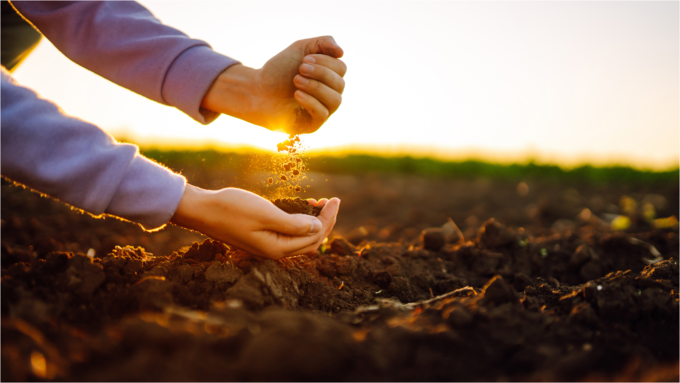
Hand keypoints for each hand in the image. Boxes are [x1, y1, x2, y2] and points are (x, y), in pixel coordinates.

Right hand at [170, 184, 339, 259]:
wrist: (202, 210)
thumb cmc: (232, 209)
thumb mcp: (266, 214)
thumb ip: (294, 224)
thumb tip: (318, 228)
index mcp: (277, 249)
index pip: (314, 238)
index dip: (328, 219)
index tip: (335, 199)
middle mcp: (274, 252)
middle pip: (310, 242)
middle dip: (325, 222)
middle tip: (331, 201)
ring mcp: (266, 246)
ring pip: (300, 239)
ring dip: (313, 223)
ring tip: (319, 203)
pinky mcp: (260, 238)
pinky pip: (288, 235)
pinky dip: (299, 223)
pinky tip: (301, 209)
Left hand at [201, 36, 346, 133]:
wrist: (257, 91)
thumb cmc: (279, 71)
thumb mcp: (301, 49)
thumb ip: (323, 43)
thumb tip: (342, 52)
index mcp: (329, 77)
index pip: (341, 68)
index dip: (326, 62)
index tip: (304, 59)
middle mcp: (329, 94)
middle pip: (340, 84)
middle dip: (320, 73)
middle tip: (299, 69)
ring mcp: (323, 110)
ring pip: (335, 100)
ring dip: (316, 87)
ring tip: (296, 80)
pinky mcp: (313, 125)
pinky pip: (323, 114)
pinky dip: (311, 102)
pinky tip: (296, 94)